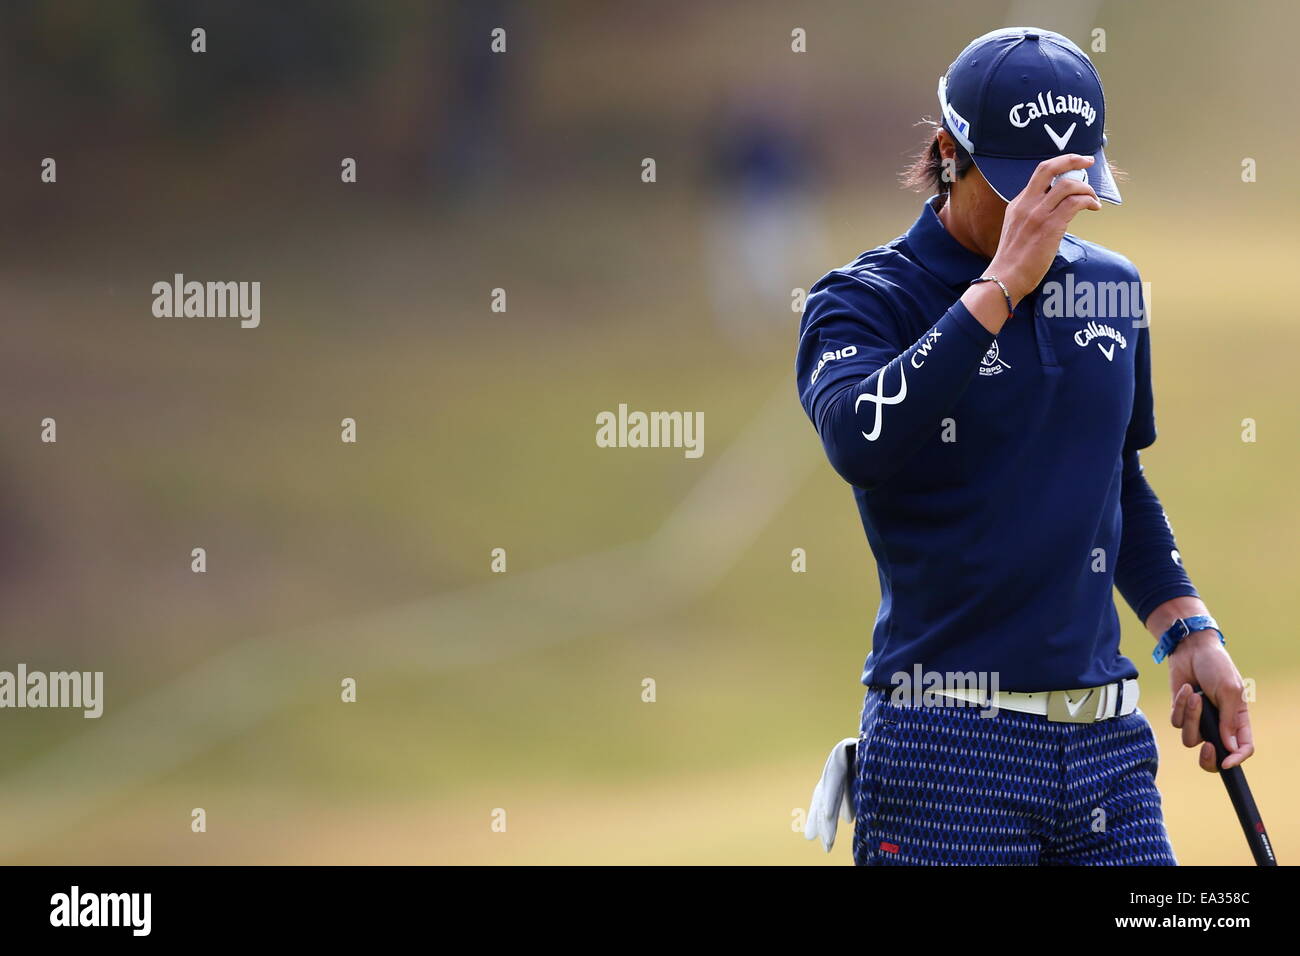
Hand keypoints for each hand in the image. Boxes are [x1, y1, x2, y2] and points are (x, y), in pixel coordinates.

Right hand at [987, 154, 1100, 302]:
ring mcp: (1038, 214)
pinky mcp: (1050, 226)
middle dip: (1072, 159)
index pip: (1040, 174)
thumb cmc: (1012, 261)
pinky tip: (1093, 208)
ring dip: (1086, 188)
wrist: (1005, 278)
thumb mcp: (1016, 230)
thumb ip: (1030, 216)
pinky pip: (1075, 203)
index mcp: (1018, 204)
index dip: (1060, 165)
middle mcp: (1026, 204)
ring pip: (1068, 185)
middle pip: (1049, 168)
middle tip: (1088, 161)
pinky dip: (1089, 201)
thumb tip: (1054, 211)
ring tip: (1093, 198)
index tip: (1074, 164)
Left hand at [1168, 630, 1253, 770]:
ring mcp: (1198, 720)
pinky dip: (1181, 706)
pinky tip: (1187, 689)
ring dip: (1192, 718)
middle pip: (1212, 756)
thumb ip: (1229, 720)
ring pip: (1191, 738)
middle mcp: (1218, 724)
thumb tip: (1230, 748)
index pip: (1242, 748)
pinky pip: (1177, 721)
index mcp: (1237, 720)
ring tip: (1196, 696)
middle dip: (1208, 758)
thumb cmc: (1216, 666)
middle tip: (1207, 748)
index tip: (1227, 762)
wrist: (1191, 649)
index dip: (1237, 759)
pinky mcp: (1180, 712)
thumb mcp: (1230, 690)